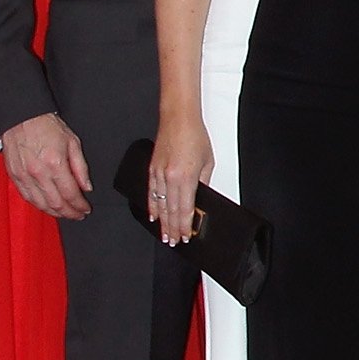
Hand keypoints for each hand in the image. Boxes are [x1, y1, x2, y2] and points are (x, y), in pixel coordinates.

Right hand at [1, 112, 91, 217]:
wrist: (21, 117)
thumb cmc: (45, 126)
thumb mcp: (72, 141)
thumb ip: (81, 167)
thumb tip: (86, 186)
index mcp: (55, 163)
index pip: (71, 194)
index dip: (80, 205)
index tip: (85, 209)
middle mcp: (39, 173)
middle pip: (56, 204)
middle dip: (69, 213)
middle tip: (77, 215)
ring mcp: (25, 176)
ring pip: (41, 204)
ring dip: (55, 213)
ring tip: (64, 213)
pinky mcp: (15, 177)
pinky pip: (27, 198)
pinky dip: (39, 205)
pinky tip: (47, 206)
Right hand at [147, 118, 214, 244]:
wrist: (178, 118)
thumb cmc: (194, 135)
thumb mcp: (208, 161)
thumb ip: (204, 182)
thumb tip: (201, 198)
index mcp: (187, 177)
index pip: (185, 209)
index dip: (185, 225)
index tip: (185, 236)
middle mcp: (170, 177)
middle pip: (171, 210)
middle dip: (172, 228)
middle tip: (172, 241)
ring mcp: (159, 173)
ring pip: (159, 204)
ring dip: (162, 222)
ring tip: (164, 234)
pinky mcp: (152, 168)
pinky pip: (151, 192)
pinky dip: (151, 206)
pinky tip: (153, 216)